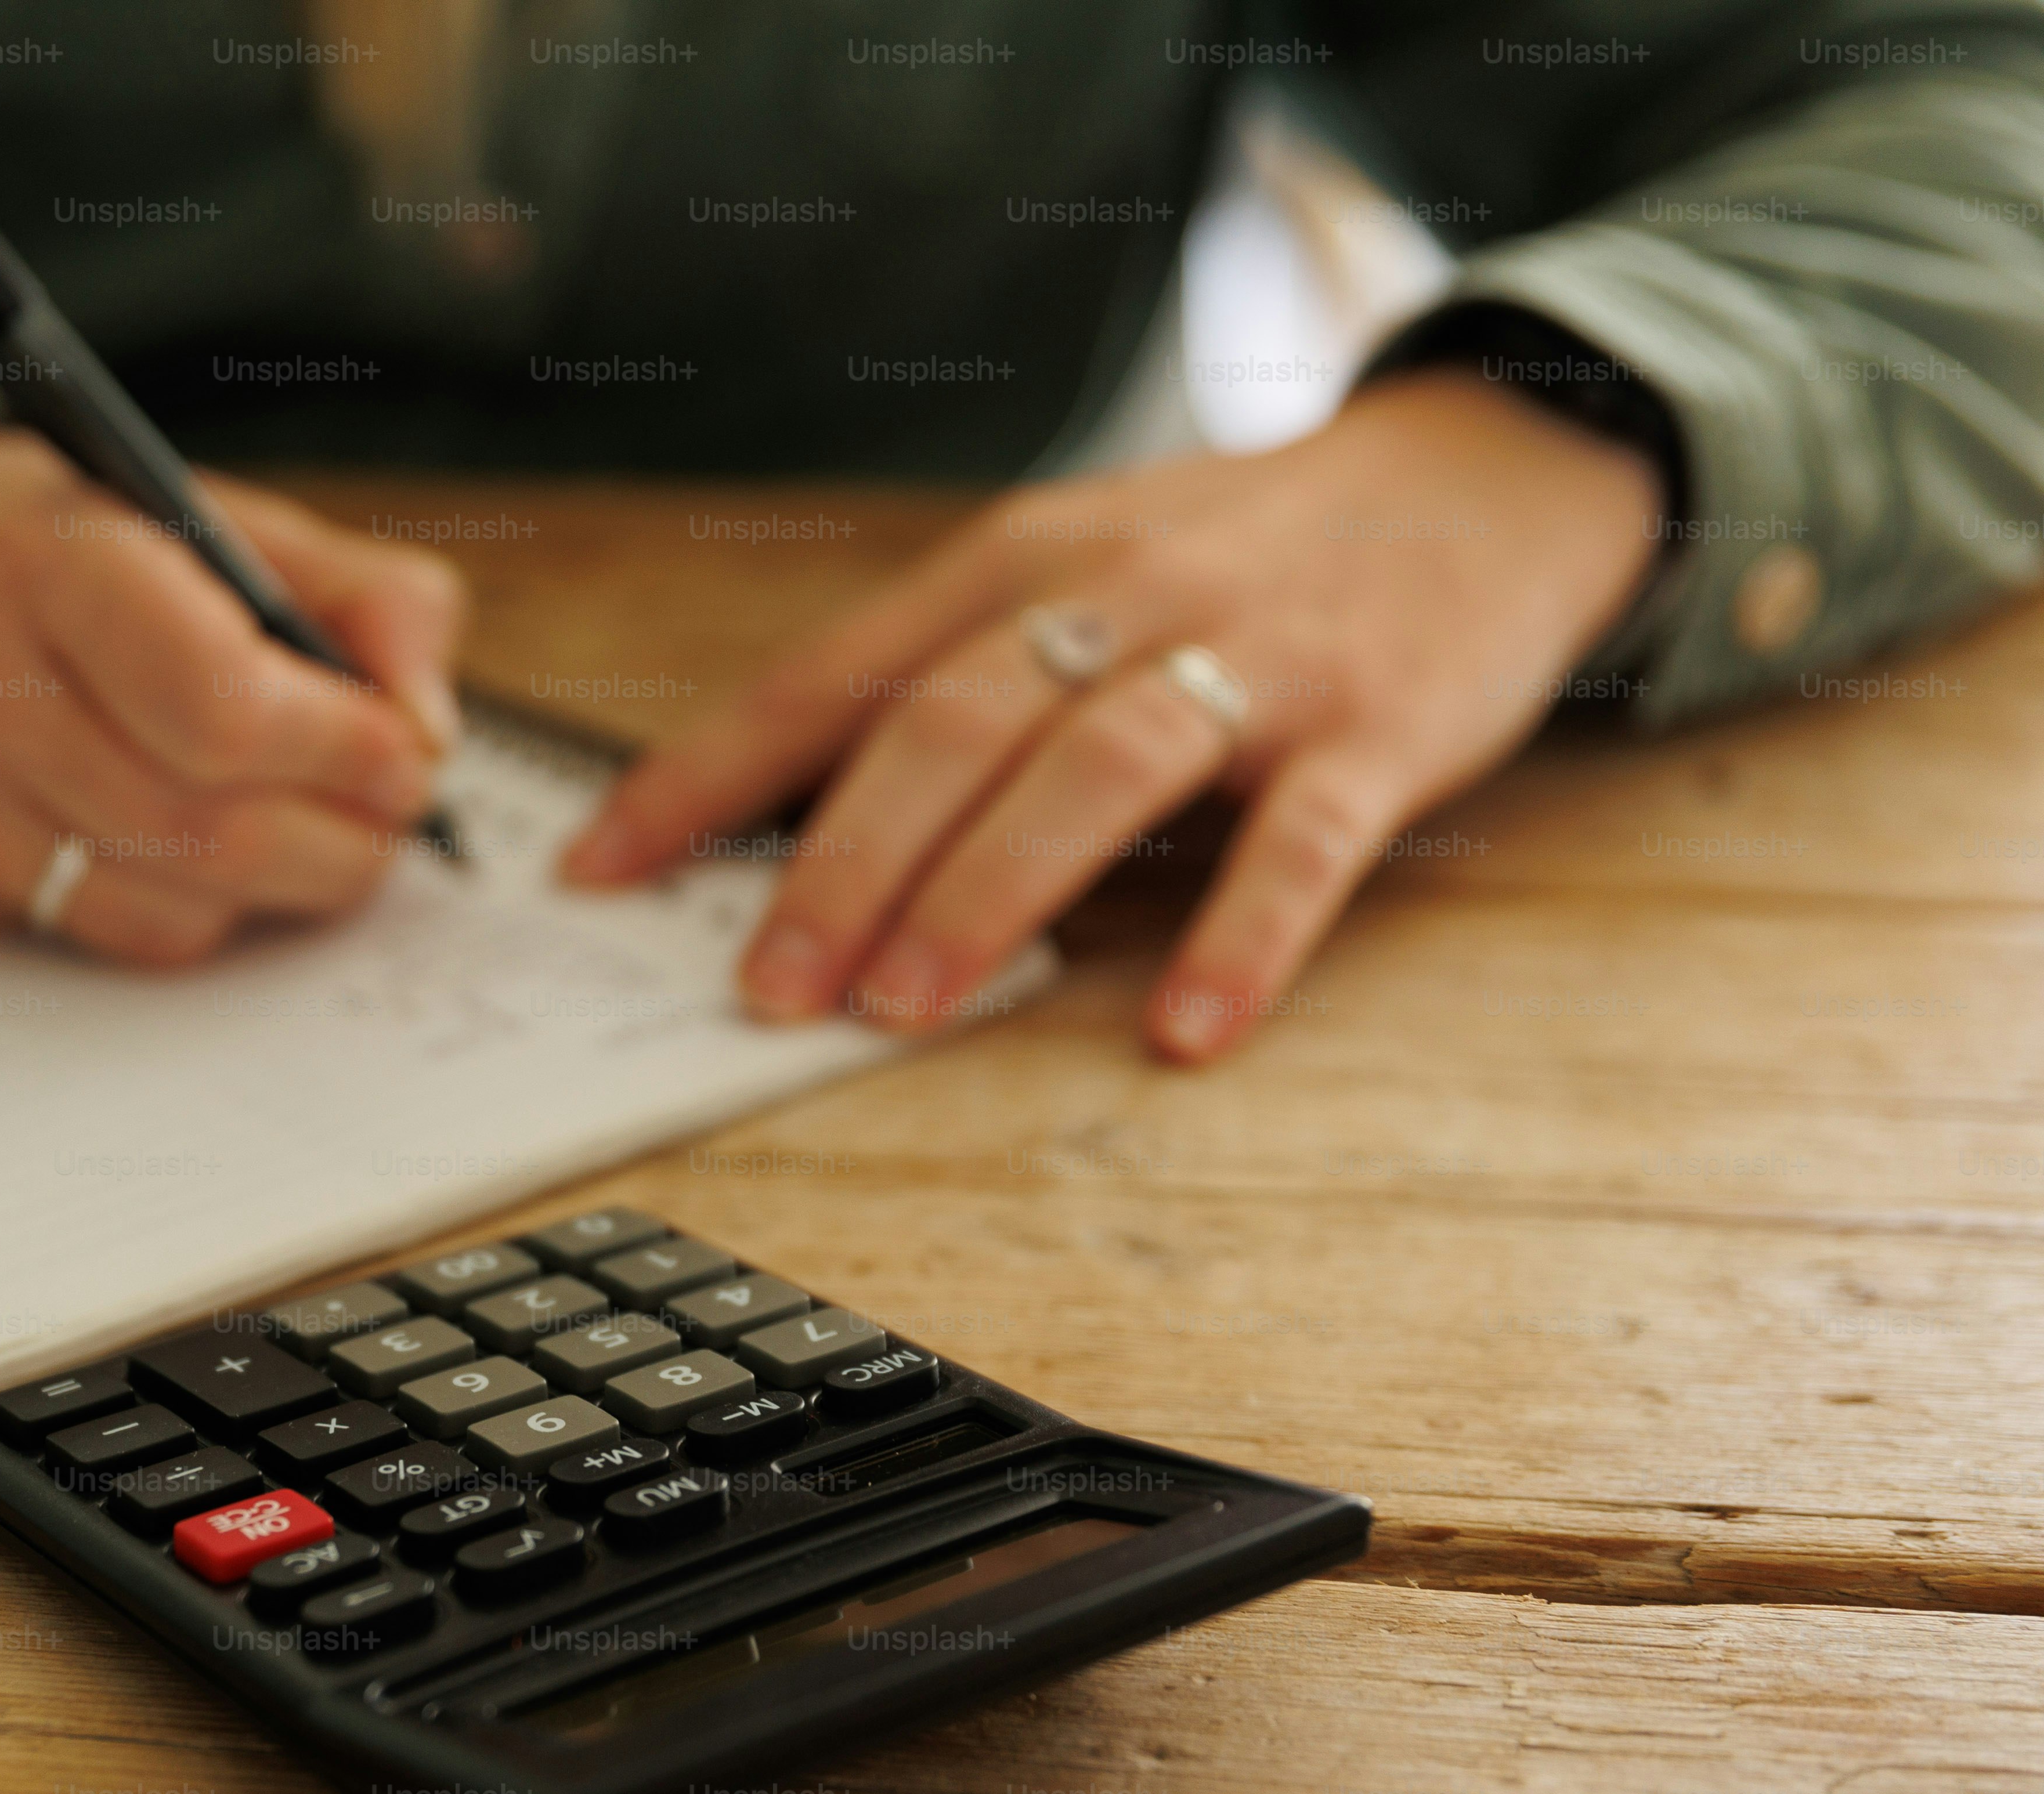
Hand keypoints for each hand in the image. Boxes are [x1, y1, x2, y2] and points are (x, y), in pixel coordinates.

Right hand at [0, 424, 463, 963]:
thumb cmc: (83, 555)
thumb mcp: (230, 524)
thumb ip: (368, 601)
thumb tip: (425, 731)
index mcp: (51, 558)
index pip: (220, 702)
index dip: (340, 748)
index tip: (404, 755)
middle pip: (207, 825)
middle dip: (340, 837)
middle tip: (388, 817)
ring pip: (170, 902)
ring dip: (283, 887)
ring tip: (318, 834)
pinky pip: (111, 934)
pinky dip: (197, 912)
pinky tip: (208, 854)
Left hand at [560, 371, 1664, 1058]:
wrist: (1484, 471)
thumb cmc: (1233, 553)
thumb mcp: (1073, 572)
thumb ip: (946, 677)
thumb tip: (776, 816)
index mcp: (1021, 559)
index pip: (834, 675)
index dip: (710, 776)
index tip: (603, 871)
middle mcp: (1122, 592)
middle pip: (951, 722)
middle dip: (841, 861)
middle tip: (766, 987)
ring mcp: (1257, 655)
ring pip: (1097, 767)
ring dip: (989, 893)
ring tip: (904, 1006)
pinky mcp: (1381, 725)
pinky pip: (1300, 840)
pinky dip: (1239, 936)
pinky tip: (1182, 1028)